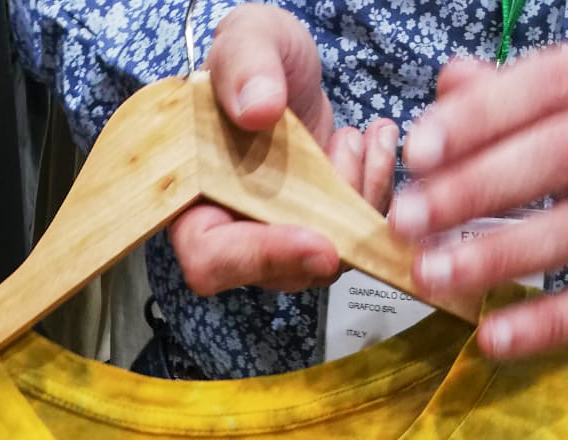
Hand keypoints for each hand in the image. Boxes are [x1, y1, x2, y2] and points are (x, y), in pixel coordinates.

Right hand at [170, 3, 397, 294]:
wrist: (287, 69)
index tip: (318, 240)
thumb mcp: (247, 38)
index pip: (211, 259)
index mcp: (191, 199)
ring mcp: (277, 237)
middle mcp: (232, 230)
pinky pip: (353, 238)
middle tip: (347, 153)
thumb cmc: (255, 58)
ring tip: (356, 137)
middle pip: (278, 273)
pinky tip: (375, 141)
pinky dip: (374, 193)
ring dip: (356, 202)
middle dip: (327, 226)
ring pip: (324, 261)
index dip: (263, 257)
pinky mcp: (316, 229)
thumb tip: (257, 108)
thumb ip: (242, 63)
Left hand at [388, 33, 567, 358]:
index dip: (483, 117)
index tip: (419, 149)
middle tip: (409, 219)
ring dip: (503, 255)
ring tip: (436, 274)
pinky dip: (552, 320)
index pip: (555, 83)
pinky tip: (496, 335)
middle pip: (565, 156)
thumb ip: (537, 87)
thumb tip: (449, 87)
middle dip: (477, 189)